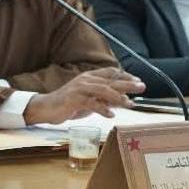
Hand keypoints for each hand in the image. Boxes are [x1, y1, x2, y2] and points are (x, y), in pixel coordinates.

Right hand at [23, 67, 144, 124]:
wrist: (46, 108)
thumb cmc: (69, 105)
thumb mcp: (90, 101)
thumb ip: (105, 99)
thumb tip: (124, 101)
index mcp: (89, 77)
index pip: (111, 73)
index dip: (125, 76)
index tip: (138, 80)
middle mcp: (85, 80)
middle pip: (110, 80)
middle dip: (127, 83)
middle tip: (142, 86)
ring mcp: (79, 89)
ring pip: (102, 90)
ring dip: (118, 97)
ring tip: (129, 103)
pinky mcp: (73, 99)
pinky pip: (91, 103)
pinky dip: (102, 109)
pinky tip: (111, 115)